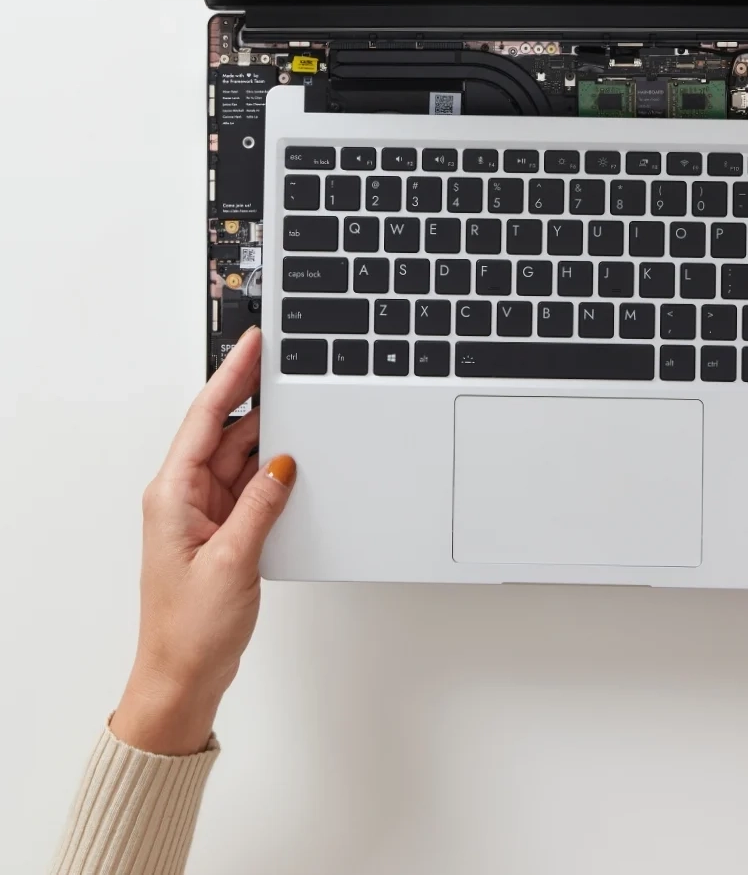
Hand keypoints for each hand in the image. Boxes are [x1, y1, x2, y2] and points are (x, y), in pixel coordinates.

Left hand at [110, 327, 295, 754]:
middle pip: (224, 430)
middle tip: (286, 364)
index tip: (252, 343)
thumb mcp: (233, 560)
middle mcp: (184, 497)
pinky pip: (249, 485)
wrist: (181, 679)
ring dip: (267, 435)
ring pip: (240, 456)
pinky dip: (271, 471)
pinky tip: (293, 458)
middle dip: (255, 397)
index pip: (205, 417)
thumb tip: (283, 463)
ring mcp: (203, 514)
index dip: (231, 375)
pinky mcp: (221, 531)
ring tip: (299, 405)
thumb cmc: (189, 630)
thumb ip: (261, 505)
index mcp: (173, 494)